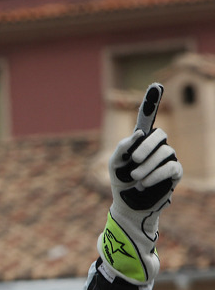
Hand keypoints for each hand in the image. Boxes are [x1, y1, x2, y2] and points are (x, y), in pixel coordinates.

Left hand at [98, 83, 182, 282]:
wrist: (128, 205)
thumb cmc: (120, 183)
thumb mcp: (114, 165)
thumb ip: (121, 147)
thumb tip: (138, 134)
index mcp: (138, 140)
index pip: (146, 118)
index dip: (152, 101)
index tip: (156, 84)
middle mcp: (155, 146)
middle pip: (159, 135)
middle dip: (144, 148)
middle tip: (133, 162)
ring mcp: (167, 158)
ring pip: (164, 152)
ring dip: (147, 166)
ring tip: (135, 178)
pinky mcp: (174, 172)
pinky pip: (170, 167)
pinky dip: (154, 175)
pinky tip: (143, 183)